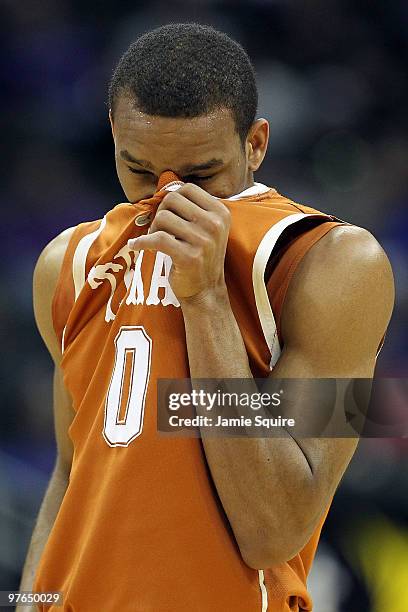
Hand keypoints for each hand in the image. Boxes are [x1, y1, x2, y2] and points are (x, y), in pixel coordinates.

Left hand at [128, 183, 230, 300]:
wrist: (206, 291)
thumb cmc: (201, 256)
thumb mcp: (207, 228)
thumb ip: (192, 208)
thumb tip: (165, 187)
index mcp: (221, 213)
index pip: (188, 189)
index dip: (172, 198)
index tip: (169, 214)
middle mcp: (214, 225)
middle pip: (172, 200)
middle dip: (160, 213)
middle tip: (160, 229)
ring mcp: (203, 241)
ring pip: (162, 218)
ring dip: (153, 229)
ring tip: (156, 241)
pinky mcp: (188, 257)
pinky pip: (156, 239)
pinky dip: (141, 242)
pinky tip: (136, 246)